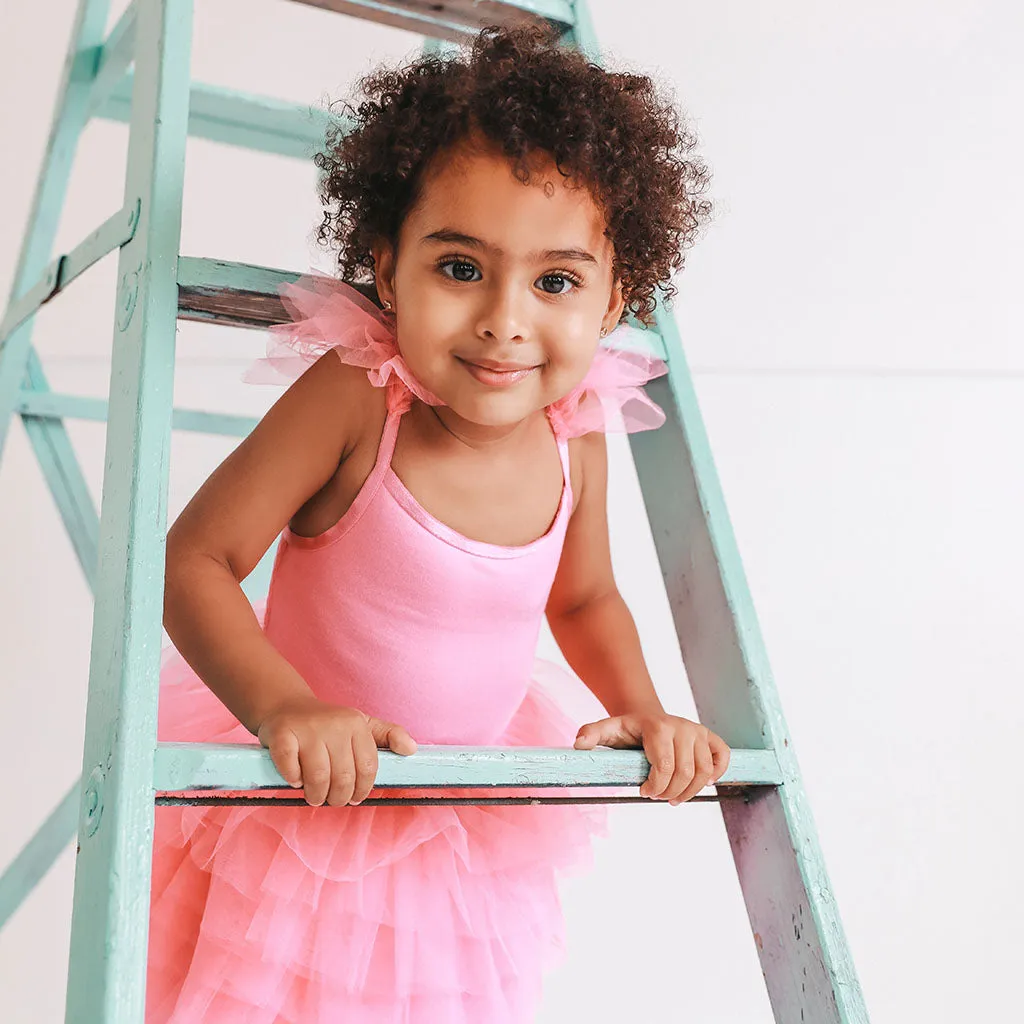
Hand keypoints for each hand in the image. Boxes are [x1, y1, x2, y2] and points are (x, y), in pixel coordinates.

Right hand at [256, 696, 416, 806]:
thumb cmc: (328, 723)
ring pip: (317, 778)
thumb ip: (388, 735)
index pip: (367, 767)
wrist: (286, 705)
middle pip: (343, 777)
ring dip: (316, 795)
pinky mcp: (281, 735)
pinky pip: (290, 770)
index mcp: (356, 723)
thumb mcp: (361, 724)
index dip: (362, 789)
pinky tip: (295, 780)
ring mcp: (307, 729)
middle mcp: (334, 724)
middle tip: (333, 800)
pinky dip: (293, 781)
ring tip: (315, 796)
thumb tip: (412, 749)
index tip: (355, 797)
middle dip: (339, 797)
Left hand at [574, 711, 729, 804]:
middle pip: (685, 772)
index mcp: (658, 727)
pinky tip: (704, 783)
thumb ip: (591, 733)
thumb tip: (578, 744)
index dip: (655, 786)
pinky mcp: (709, 737)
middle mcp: (682, 727)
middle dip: (671, 792)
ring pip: (704, 771)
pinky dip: (718, 773)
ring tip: (675, 797)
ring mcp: (697, 731)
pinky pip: (722, 756)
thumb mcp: (607, 729)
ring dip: (690, 791)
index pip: (665, 767)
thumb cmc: (627, 728)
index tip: (643, 791)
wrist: (646, 714)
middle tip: (658, 797)